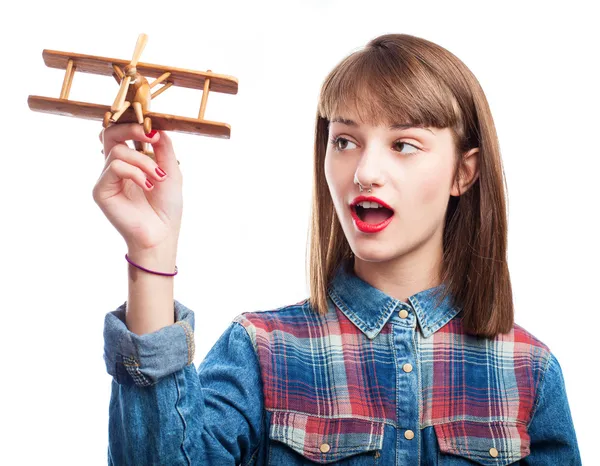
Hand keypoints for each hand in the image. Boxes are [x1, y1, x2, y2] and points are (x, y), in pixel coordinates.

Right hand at [92, 123, 182, 252]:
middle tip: (152, 136)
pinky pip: (115, 167)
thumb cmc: (167, 207)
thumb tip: (156, 126)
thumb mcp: (171, 172)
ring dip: (144, 161)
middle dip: (132, 128)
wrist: (162, 233)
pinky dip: (136, 173)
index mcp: (131, 160)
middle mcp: (115, 166)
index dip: (133, 123)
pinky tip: (148, 186)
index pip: (121, 132)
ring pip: (117, 150)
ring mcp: (107, 178)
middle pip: (110, 132)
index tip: (154, 128)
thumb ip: (164, 149)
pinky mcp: (101, 190)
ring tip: (158, 178)